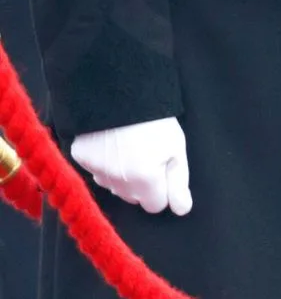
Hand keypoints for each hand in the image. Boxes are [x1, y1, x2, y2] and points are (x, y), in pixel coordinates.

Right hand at [71, 117, 192, 214]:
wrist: (119, 89)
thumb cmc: (154, 117)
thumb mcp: (176, 146)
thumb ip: (178, 182)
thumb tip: (181, 209)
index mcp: (145, 180)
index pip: (155, 205)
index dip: (161, 188)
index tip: (162, 168)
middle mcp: (118, 182)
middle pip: (133, 197)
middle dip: (141, 182)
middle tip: (145, 153)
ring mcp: (96, 171)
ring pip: (113, 186)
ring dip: (120, 174)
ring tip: (127, 145)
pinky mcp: (80, 158)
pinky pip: (94, 171)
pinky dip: (102, 161)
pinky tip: (109, 141)